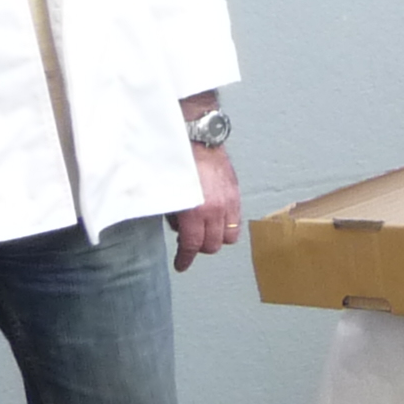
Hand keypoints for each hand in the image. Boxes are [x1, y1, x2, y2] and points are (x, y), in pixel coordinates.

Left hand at [172, 144, 242, 269]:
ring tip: (205, 232)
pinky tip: (217, 220)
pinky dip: (227, 226)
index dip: (185, 259)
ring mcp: (228, 203)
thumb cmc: (178, 162)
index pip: (192, 246)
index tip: (181, 265)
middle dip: (199, 248)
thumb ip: (173, 215)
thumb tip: (177, 227)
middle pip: (211, 245)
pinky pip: (236, 221)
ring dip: (216, 239)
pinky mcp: (236, 195)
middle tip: (189, 243)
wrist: (198, 138)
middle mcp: (215, 211)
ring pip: (228, 237)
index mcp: (194, 211)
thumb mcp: (167, 192)